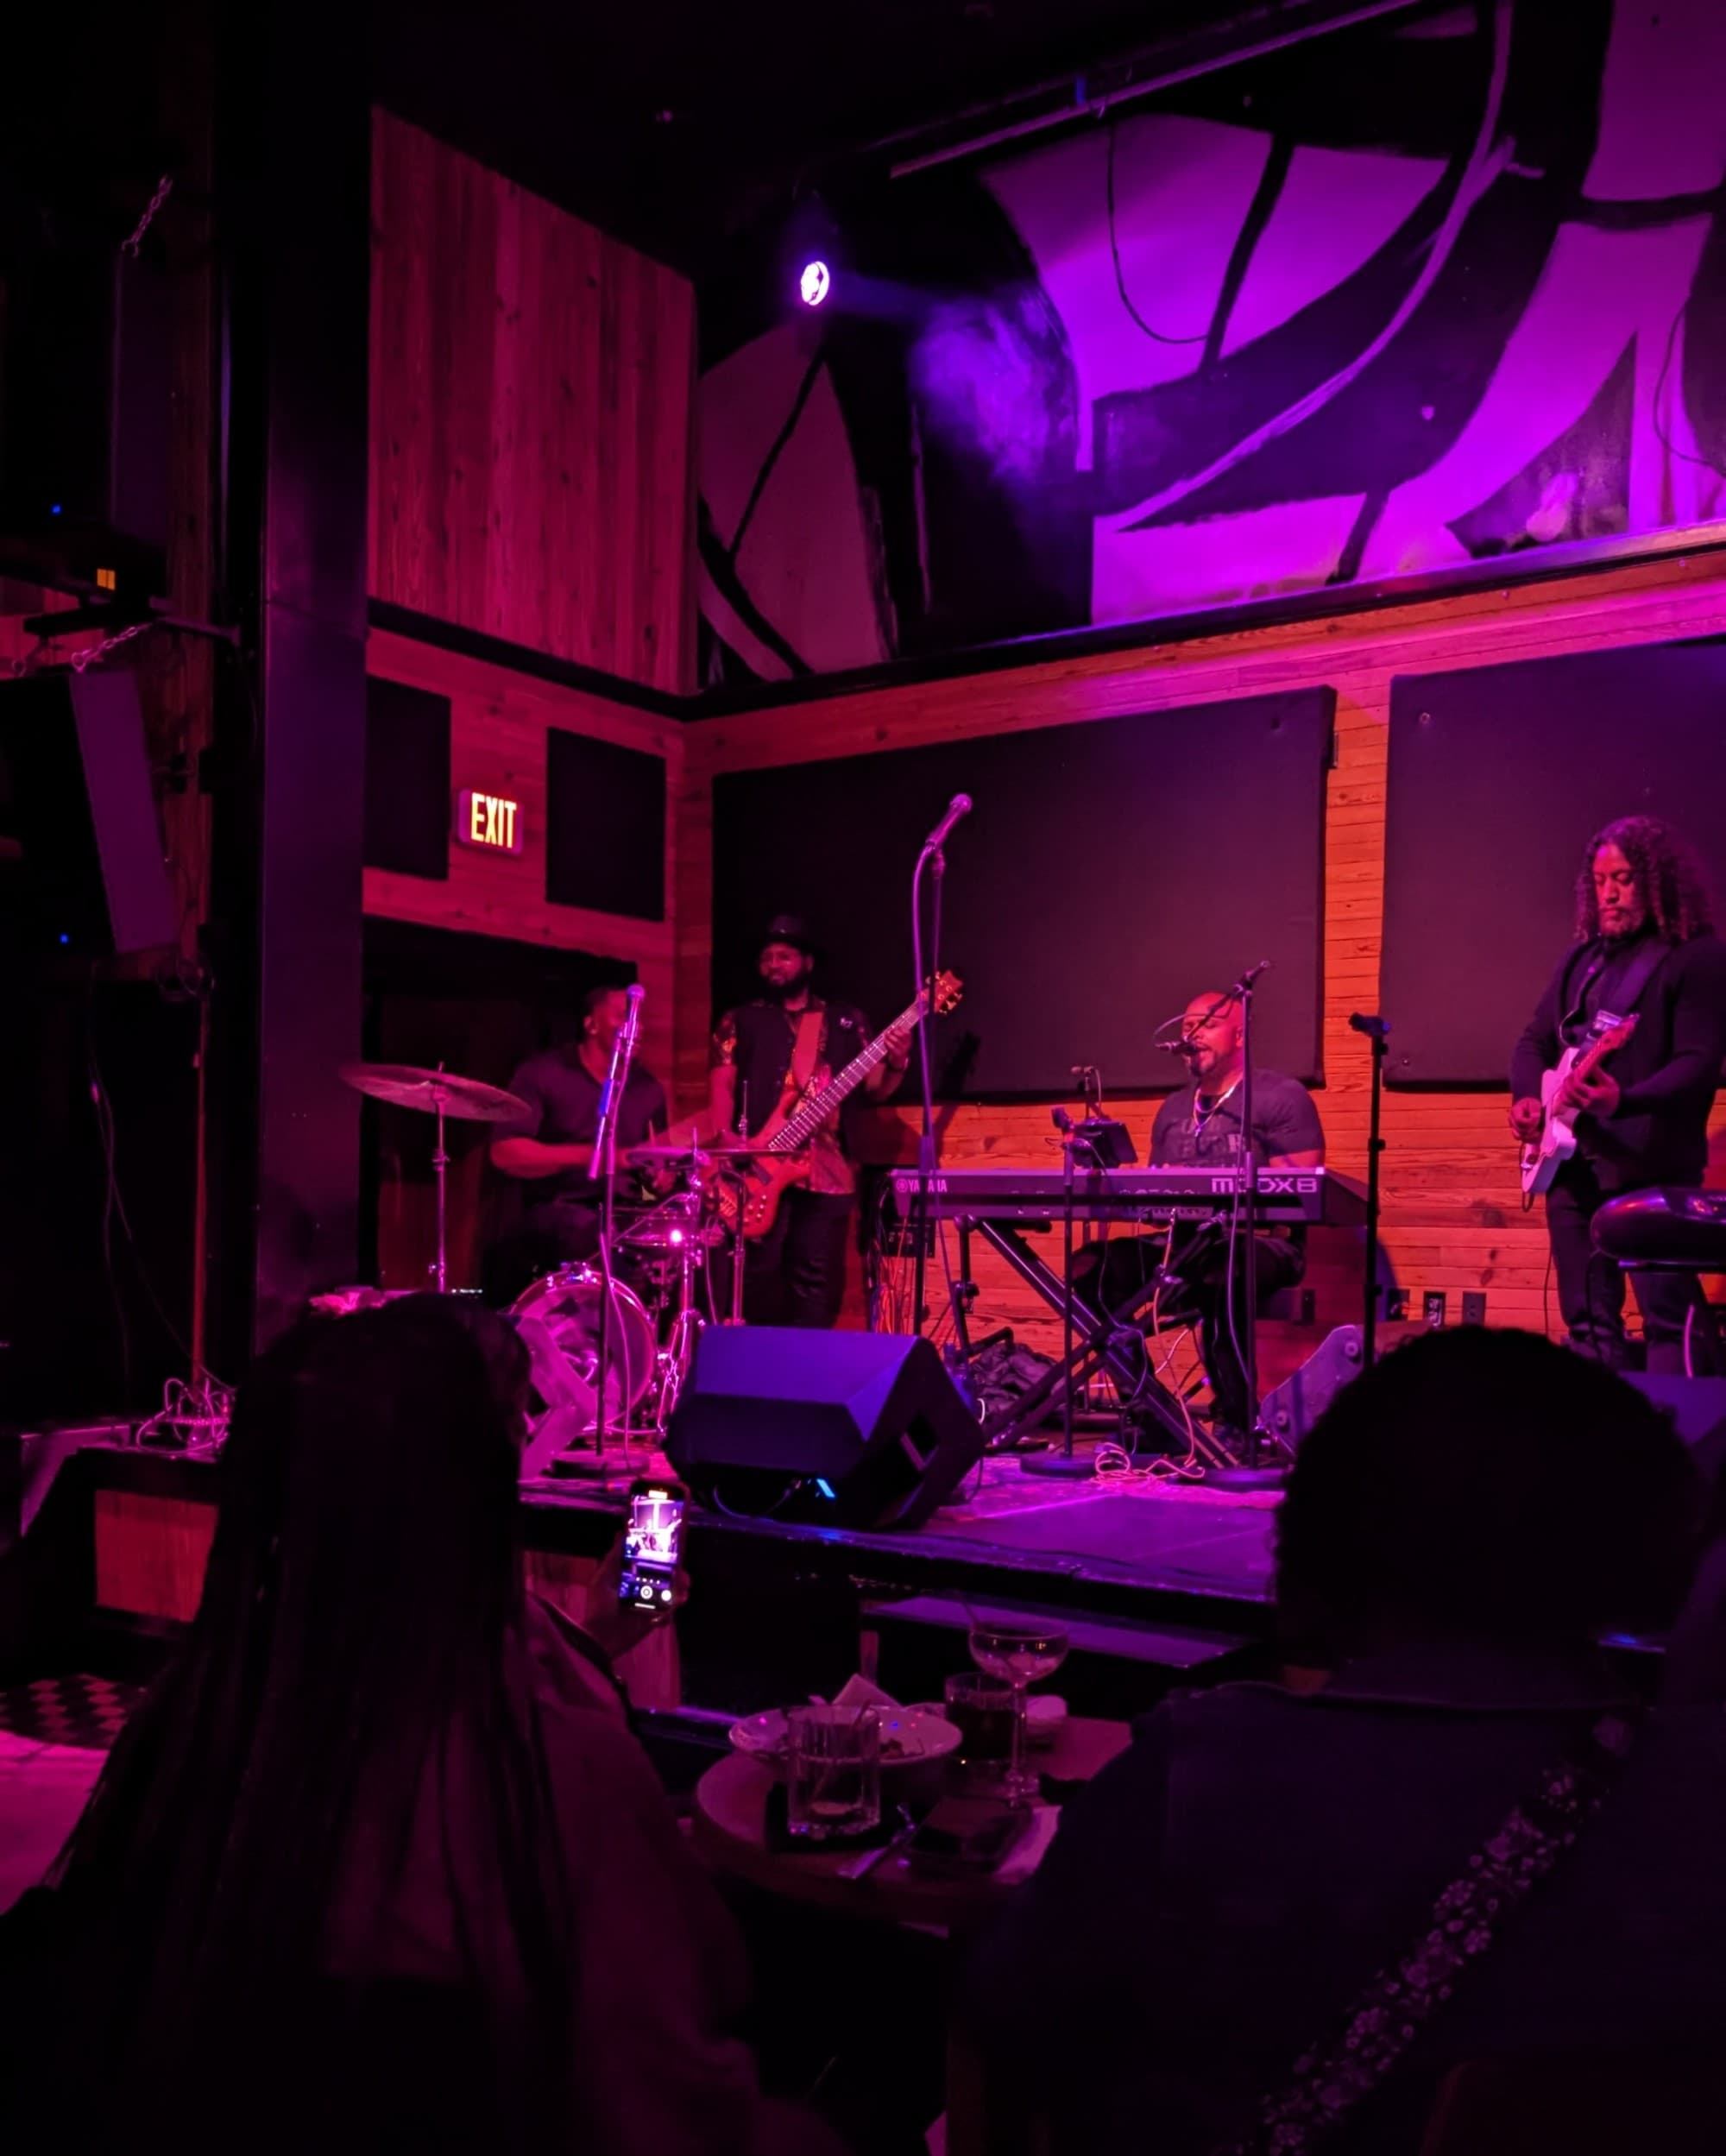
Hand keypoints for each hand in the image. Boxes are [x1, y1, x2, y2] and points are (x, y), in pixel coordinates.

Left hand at [580, 1526, 688, 1663]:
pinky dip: (671, 1611)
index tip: (673, 1551)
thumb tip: (620, 1533)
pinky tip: (670, 1611)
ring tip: (683, 1592)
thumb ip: (613, 1559)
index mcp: (629, 1577)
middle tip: (683, 1575)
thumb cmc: (599, 1607)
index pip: (650, 1562)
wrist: (600, 1639)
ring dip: (680, 1591)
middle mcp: (641, 1588)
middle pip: (665, 1577)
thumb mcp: (602, 1579)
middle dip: (677, 1574)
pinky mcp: (653, 1620)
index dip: (663, 1557)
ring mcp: (648, 1605)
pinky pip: (667, 1614)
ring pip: (670, 1594)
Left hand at [884, 1023, 913, 1067]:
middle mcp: (907, 1046)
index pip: (907, 1033)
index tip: (896, 1027)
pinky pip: (892, 1047)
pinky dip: (887, 1042)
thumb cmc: (898, 1049)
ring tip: (886, 1034)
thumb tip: (895, 1026)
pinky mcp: (897, 1054)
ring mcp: (902, 1051)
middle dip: (895, 1032)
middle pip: (902, 1036)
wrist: (898, 1062)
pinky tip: (884, 1040)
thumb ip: (899, 1034)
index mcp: (909, 1041)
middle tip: (889, 1030)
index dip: (901, 1029)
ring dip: (890, 1036)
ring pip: (896, 1041)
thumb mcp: (901, 1041)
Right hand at [1509, 1097, 1544, 1142]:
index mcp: (1514, 1111)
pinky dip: (1529, 1139)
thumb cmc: (1532, 1104)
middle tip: (1540, 1127)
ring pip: (1519, 1136)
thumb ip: (1535, 1110)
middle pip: (1519, 1130)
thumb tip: (1535, 1118)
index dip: (1529, 1122)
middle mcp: (1511, 1120)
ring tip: (1538, 1132)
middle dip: (1531, 1129)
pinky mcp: (1517, 1133)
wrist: (1529, 1107)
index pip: (1519, 1121)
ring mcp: (1513, 1127)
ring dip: (1530, 1136)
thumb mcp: (1534, 1104)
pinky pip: (1521, 1139)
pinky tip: (1536, 1136)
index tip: (1538, 1120)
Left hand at [1558, 1071, 1620, 1120]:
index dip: (1574, 1076)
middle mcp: (1586, 1102)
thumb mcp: (1609, 1082)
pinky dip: (1563, 1094)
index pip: (1578, 1085)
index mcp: (1594, 1095)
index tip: (1576, 1069)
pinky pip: (1566, 1102)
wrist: (1614, 1108)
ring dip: (1564, 1086)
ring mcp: (1581, 1107)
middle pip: (1570, 1091)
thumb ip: (1598, 1073)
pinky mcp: (1578, 1108)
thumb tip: (1589, 1062)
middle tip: (1571, 1072)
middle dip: (1568, 1080)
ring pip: (1566, 1097)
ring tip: (1568, 1078)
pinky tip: (1566, 1087)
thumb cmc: (1612, 1094)